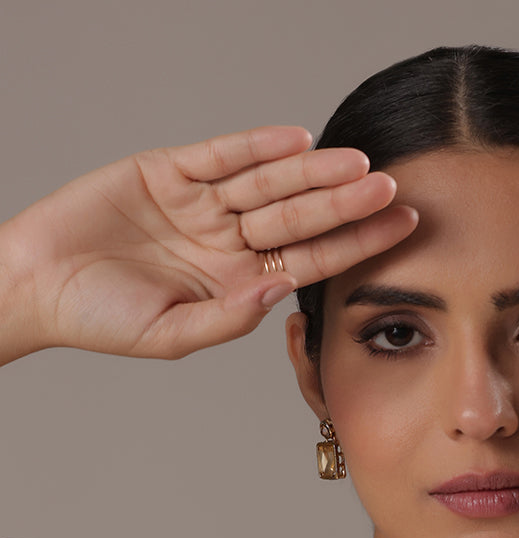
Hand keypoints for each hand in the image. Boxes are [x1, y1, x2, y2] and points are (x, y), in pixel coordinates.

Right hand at [0, 127, 417, 361]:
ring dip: (311, 172)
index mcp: (237, 282)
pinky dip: (254, 146)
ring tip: (357, 164)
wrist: (37, 286)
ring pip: (267, 183)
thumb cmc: (101, 320)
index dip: (355, 245)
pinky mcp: (167, 172)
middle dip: (345, 204)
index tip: (400, 231)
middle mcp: (227, 241)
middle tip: (392, 189)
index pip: (309, 260)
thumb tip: (279, 292)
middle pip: (299, 217)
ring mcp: (201, 205)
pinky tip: (295, 141)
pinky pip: (220, 156)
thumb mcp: (171, 334)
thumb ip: (229, 317)